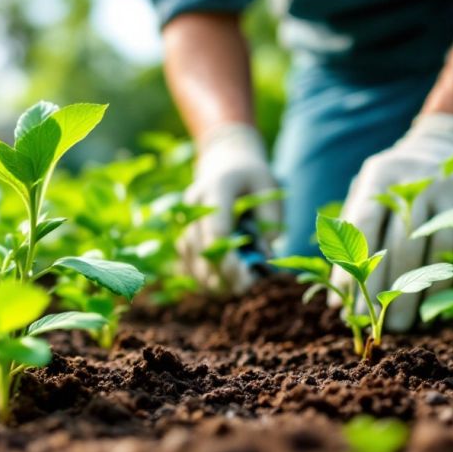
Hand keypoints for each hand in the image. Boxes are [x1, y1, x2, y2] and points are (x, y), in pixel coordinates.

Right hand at [179, 123, 280, 293]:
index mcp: (216, 188)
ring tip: (238, 290)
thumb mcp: (269, 187)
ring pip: (190, 258)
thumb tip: (264, 253)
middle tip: (247, 288)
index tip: (247, 274)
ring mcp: (184, 220)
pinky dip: (204, 278)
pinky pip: (187, 262)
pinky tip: (223, 286)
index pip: (215, 228)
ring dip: (212, 279)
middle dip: (223, 273)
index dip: (228, 256)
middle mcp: (193, 205)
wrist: (223, 161)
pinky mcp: (182, 233)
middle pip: (201, 248)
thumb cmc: (251, 177)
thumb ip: (270, 217)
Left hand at [331, 113, 452, 330]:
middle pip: (400, 247)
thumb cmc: (394, 184)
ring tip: (411, 323)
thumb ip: (350, 234)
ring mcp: (450, 189)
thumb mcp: (368, 193)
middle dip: (388, 294)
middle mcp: (415, 180)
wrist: (447, 143)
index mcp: (380, 176)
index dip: (352, 273)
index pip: (362, 230)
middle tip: (384, 328)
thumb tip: (337, 296)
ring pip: (435, 252)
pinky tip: (442, 297)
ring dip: (423, 295)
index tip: (345, 309)